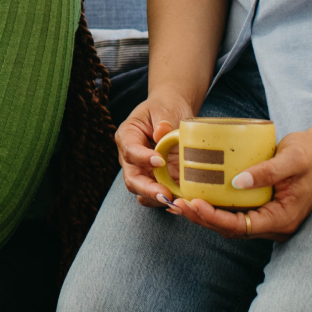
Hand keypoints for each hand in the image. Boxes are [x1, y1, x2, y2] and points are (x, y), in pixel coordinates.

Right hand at [115, 91, 196, 208]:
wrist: (171, 113)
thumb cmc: (165, 108)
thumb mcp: (163, 109)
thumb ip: (163, 121)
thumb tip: (162, 132)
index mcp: (127, 136)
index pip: (129, 150)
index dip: (142, 158)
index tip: (160, 161)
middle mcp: (131, 158)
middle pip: (132, 179)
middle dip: (147, 189)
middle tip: (165, 194)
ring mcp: (144, 172)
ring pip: (143, 192)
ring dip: (158, 199)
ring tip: (176, 202)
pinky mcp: (158, 180)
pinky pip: (159, 195)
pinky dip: (170, 201)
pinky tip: (183, 202)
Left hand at [167, 128, 311, 240]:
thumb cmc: (310, 154)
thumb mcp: (292, 158)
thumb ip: (268, 171)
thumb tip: (238, 181)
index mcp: (283, 218)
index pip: (243, 226)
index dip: (216, 218)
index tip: (194, 203)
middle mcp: (274, 223)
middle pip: (232, 228)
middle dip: (203, 218)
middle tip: (177, 203)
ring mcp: (267, 217)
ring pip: (231, 223)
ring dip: (205, 215)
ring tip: (179, 202)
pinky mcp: (261, 206)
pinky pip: (234, 212)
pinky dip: (214, 207)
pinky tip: (195, 195)